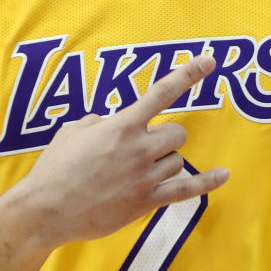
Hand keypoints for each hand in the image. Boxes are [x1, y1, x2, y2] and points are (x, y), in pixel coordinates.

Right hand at [8, 54, 228, 248]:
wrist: (46, 210)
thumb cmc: (55, 168)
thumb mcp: (71, 130)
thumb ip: (97, 122)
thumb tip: (108, 124)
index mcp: (122, 125)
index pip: (162, 92)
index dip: (189, 74)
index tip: (210, 61)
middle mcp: (139, 148)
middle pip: (177, 133)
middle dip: (165, 137)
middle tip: (142, 148)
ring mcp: (145, 177)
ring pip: (177, 161)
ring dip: (164, 162)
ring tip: (135, 172)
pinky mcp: (146, 203)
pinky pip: (185, 190)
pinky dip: (206, 182)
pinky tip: (223, 175)